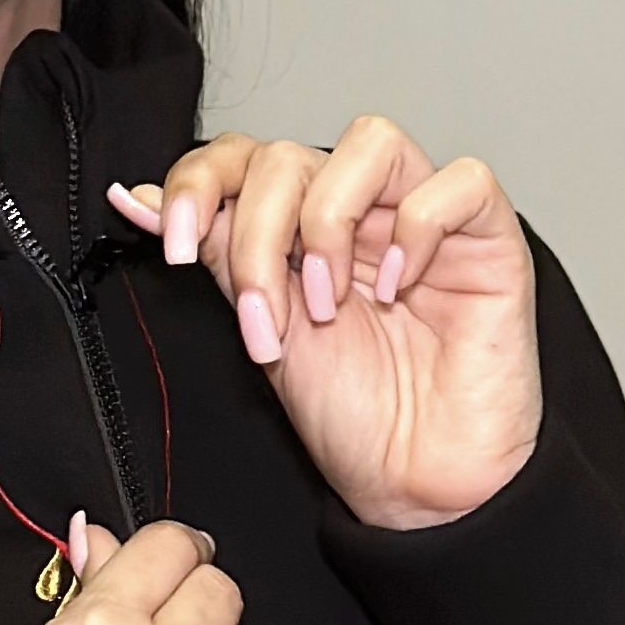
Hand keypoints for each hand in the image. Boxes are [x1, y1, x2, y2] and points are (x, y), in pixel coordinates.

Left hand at [108, 117, 539, 530]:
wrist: (415, 483)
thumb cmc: (353, 416)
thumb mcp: (262, 327)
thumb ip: (214, 254)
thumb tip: (135, 200)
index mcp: (299, 226)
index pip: (244, 155)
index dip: (199, 181)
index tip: (173, 244)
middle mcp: (359, 210)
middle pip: (289, 156)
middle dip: (257, 238)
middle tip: (265, 317)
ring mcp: (423, 216)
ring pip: (369, 142)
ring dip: (328, 224)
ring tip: (329, 305)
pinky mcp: (489, 236)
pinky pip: (459, 181)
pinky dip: (418, 227)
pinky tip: (401, 286)